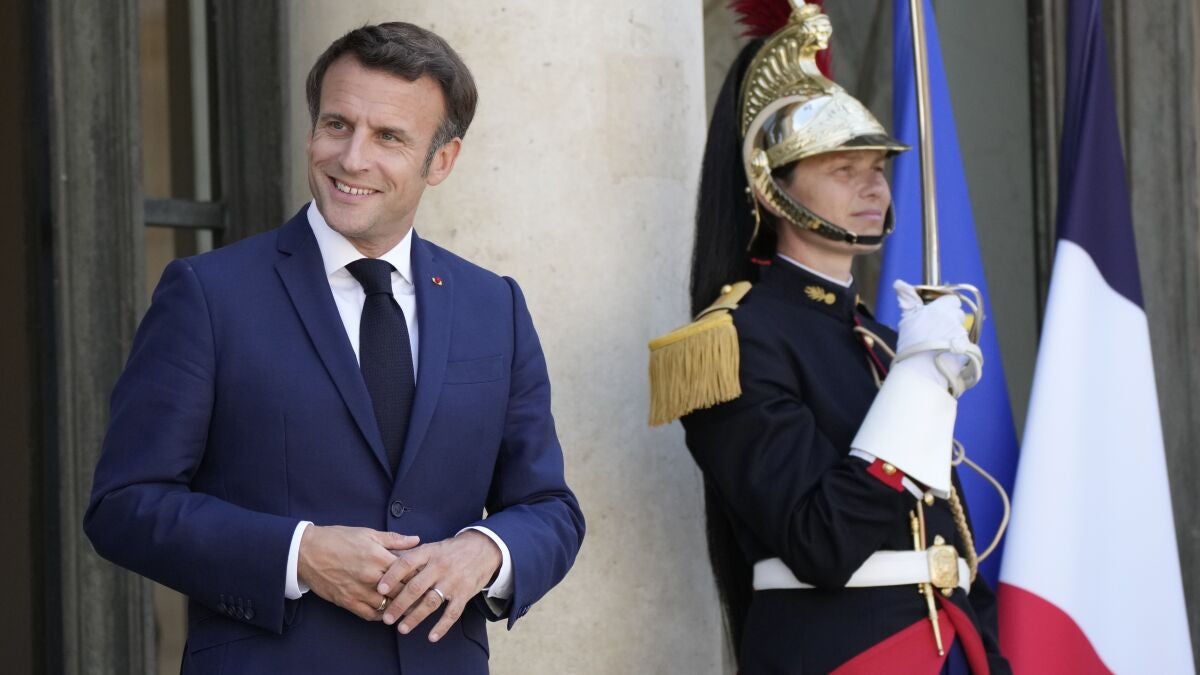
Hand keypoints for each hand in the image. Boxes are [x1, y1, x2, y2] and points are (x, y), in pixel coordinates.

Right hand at [297, 525, 419, 620]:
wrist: (307, 552)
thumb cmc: (337, 539)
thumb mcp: (367, 533)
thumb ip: (393, 539)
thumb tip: (416, 540)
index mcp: (378, 556)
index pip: (408, 571)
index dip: (421, 577)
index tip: (431, 581)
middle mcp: (371, 576)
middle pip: (401, 592)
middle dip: (416, 596)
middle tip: (428, 599)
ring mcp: (359, 591)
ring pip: (388, 606)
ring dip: (401, 609)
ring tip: (413, 610)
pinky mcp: (347, 602)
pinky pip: (370, 615)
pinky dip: (382, 616)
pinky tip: (390, 614)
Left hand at [377, 530, 501, 640]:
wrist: (483, 548)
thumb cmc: (450, 550)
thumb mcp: (432, 547)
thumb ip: (411, 555)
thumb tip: (385, 560)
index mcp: (429, 552)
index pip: (407, 563)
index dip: (392, 576)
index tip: (379, 589)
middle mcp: (440, 566)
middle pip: (416, 587)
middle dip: (399, 604)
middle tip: (386, 618)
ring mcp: (453, 581)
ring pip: (431, 602)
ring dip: (415, 617)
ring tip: (402, 629)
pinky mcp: (465, 593)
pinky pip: (452, 613)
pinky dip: (442, 626)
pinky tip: (431, 637)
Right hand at [893, 280, 981, 395]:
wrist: (922, 370)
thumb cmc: (912, 345)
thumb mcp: (906, 319)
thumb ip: (907, 300)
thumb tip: (899, 284)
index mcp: (941, 309)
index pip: (952, 300)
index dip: (945, 306)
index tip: (936, 315)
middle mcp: (955, 319)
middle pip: (958, 315)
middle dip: (950, 321)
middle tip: (936, 332)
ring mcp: (962, 334)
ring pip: (960, 330)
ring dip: (953, 335)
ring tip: (939, 346)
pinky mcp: (967, 347)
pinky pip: (964, 344)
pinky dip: (957, 347)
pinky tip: (945, 354)